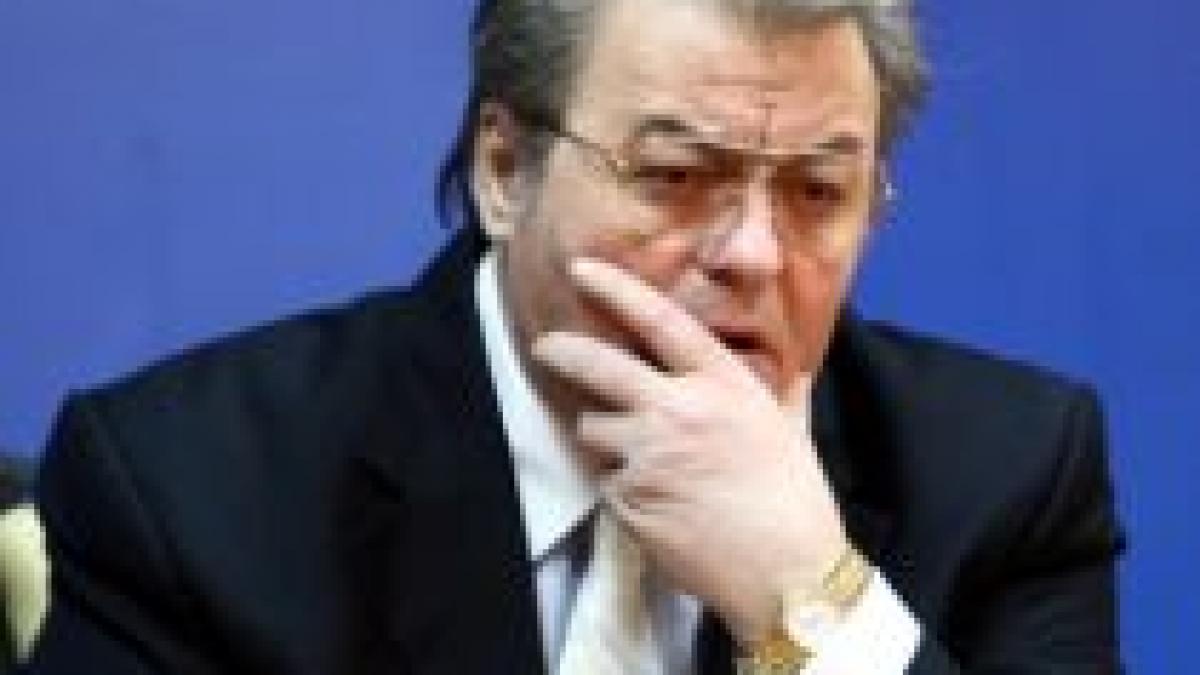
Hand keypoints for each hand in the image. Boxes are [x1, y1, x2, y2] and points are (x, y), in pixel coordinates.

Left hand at [531, 257, 850, 644]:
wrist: (788, 573)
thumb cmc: (796, 499)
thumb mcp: (790, 429)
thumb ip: (782, 392)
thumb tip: (792, 369)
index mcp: (722, 384)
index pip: (659, 320)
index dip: (615, 289)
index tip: (583, 271)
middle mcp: (678, 410)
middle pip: (598, 366)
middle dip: (564, 351)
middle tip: (546, 346)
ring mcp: (648, 455)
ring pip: (595, 429)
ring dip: (608, 439)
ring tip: (650, 464)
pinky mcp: (629, 499)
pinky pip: (607, 481)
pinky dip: (623, 488)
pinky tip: (660, 504)